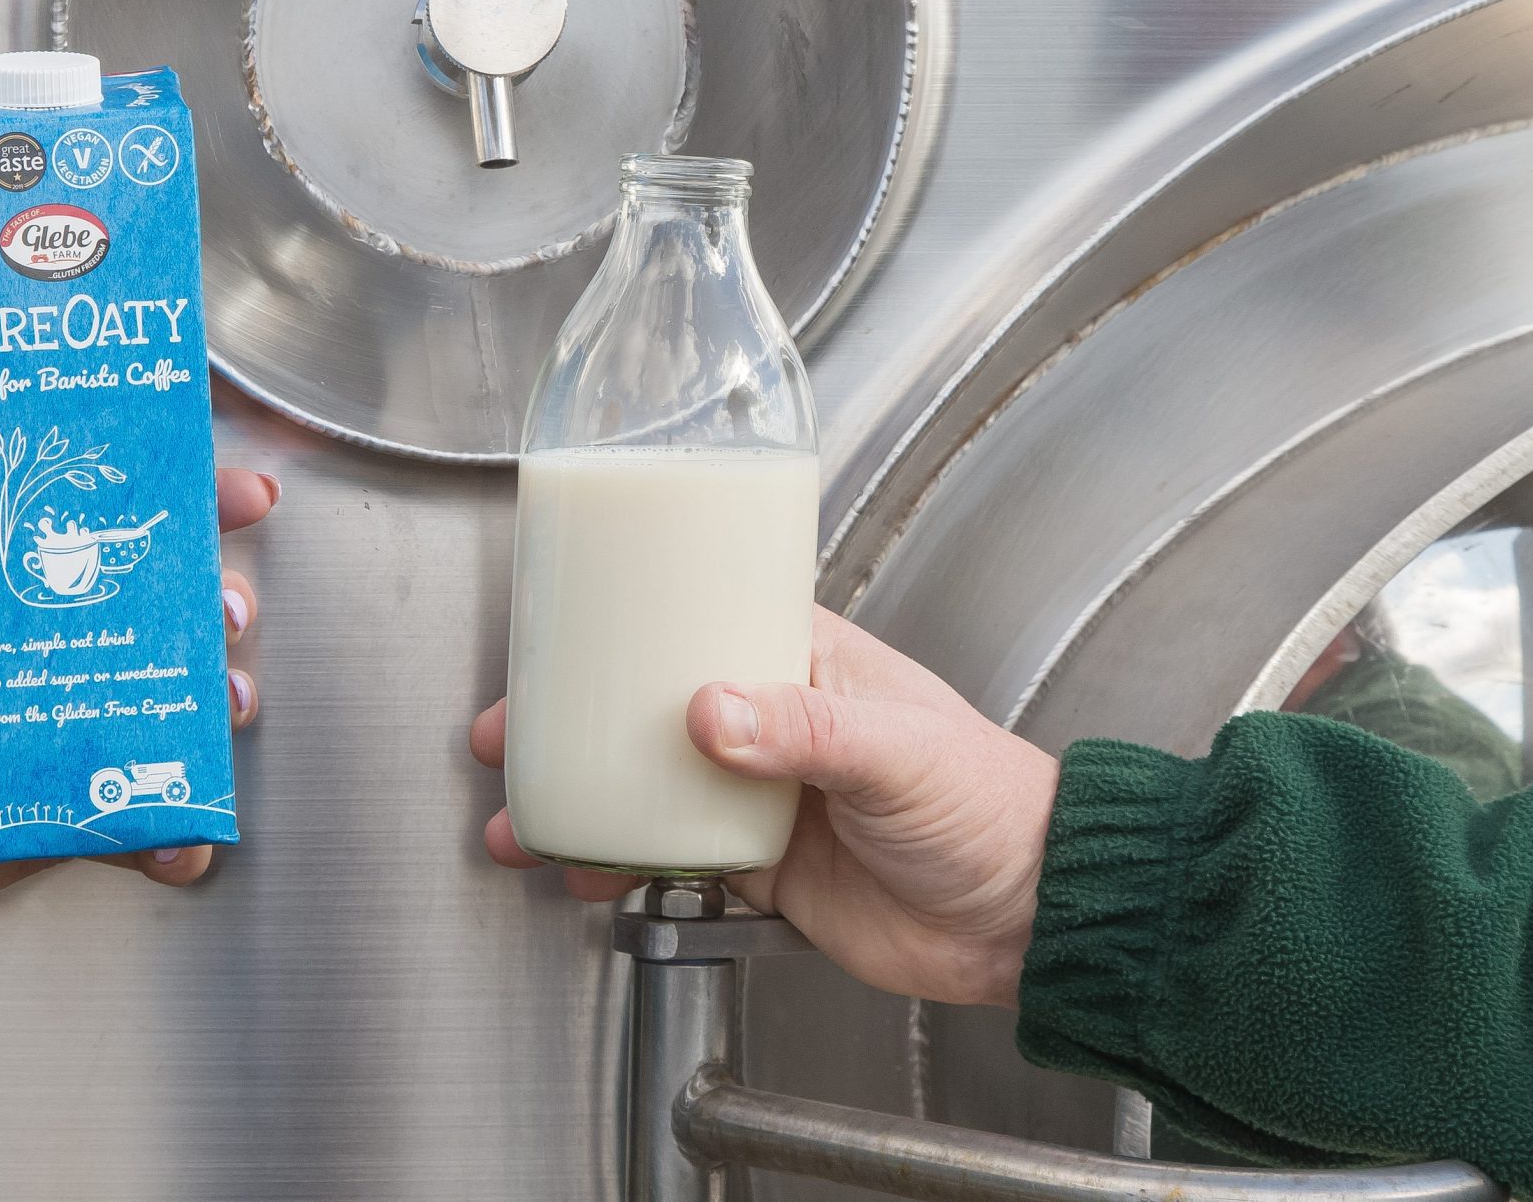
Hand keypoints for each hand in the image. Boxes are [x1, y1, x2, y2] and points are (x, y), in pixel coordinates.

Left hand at [0, 350, 274, 926]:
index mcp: (31, 578)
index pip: (130, 527)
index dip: (194, 505)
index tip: (239, 493)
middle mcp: (66, 647)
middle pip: (176, 613)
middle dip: (222, 603)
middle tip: (223, 605)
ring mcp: (75, 726)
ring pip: (179, 707)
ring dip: (219, 702)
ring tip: (220, 699)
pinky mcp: (67, 808)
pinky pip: (142, 822)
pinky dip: (177, 832)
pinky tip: (184, 831)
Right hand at [471, 607, 1058, 1007]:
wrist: (1028, 918)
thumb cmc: (991, 805)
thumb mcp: (896, 748)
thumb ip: (805, 730)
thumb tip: (706, 712)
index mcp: (805, 659)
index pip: (699, 614)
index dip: (621, 621)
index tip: (553, 629)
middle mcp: (773, 717)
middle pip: (646, 702)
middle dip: (569, 715)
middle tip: (504, 731)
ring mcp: (761, 791)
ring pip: (645, 781)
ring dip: (579, 794)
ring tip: (517, 816)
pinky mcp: (759, 863)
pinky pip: (667, 851)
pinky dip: (616, 859)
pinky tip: (579, 869)